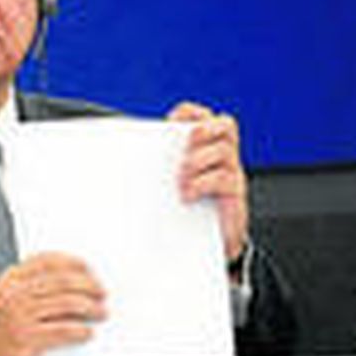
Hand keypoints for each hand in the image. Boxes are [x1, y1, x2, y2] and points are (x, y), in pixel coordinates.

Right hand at [0, 252, 105, 355]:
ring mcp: (19, 315)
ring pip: (66, 302)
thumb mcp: (9, 296)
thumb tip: (76, 282)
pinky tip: (86, 332)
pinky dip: (80, 331)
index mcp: (11, 279)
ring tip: (100, 312)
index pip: (46, 261)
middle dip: (87, 285)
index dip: (72, 262)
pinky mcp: (26, 337)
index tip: (88, 268)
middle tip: (101, 292)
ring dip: (89, 307)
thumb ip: (35, 284)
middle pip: (62, 280)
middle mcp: (15, 293)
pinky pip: (63, 330)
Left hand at [167, 101, 247, 263]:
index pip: (204, 117)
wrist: (203, 242)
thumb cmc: (185, 207)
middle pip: (225, 125)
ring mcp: (231, 172)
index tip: (172, 120)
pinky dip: (203, 183)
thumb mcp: (170, 181)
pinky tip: (187, 193)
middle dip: (204, 128)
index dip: (191, 113)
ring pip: (225, 150)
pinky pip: (225, 178)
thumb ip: (159, 167)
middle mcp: (222, 156)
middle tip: (187, 141)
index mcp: (206, 147)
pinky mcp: (235, 193)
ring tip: (181, 176)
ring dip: (199, 158)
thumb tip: (121, 162)